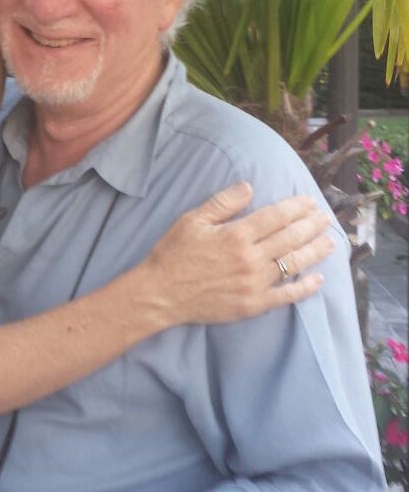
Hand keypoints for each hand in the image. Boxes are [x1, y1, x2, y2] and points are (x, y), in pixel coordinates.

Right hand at [140, 182, 334, 325]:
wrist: (160, 294)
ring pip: (294, 263)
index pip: (276, 217)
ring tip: (329, 242)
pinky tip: (317, 279)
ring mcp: (255, 283)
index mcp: (236, 235)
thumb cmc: (173, 254)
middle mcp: (251, 258)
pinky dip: (305, 287)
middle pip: (291, 238)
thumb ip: (222, 204)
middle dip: (311, 225)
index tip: (309, 202)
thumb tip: (249, 186)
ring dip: (315, 251)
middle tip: (324, 218)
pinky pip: (286, 295)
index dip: (296, 207)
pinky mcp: (254, 304)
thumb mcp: (192, 221)